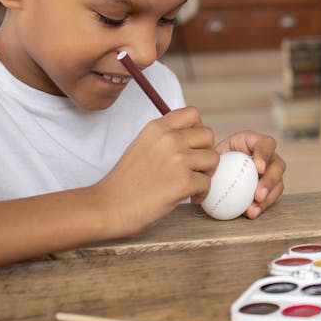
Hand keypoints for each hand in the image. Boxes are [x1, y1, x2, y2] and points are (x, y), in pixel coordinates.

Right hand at [95, 106, 217, 237]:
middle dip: (205, 152)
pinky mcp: (182, 182)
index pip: (193, 114)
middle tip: (195, 168)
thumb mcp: (142, 145)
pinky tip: (190, 197)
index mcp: (157, 127)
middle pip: (208, 135)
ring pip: (213, 159)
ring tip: (192, 184)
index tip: (192, 146)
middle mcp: (169, 139)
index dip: (198, 130)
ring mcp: (177, 159)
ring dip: (206, 173)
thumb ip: (165, 138)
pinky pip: (207, 183)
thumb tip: (194, 137)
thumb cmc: (125, 182)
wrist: (107, 206)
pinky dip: (201, 193)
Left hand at [215, 131, 285, 216]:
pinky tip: (251, 213)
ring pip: (278, 184)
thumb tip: (210, 172)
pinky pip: (271, 198)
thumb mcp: (213, 155)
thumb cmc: (214, 161)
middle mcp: (267, 156)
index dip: (265, 154)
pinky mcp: (269, 188)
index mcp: (253, 142)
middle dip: (270, 181)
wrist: (216, 174)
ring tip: (253, 209)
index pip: (266, 144)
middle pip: (278, 165)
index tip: (259, 168)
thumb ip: (214, 159)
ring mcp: (270, 173)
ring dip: (268, 198)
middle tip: (258, 195)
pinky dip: (262, 206)